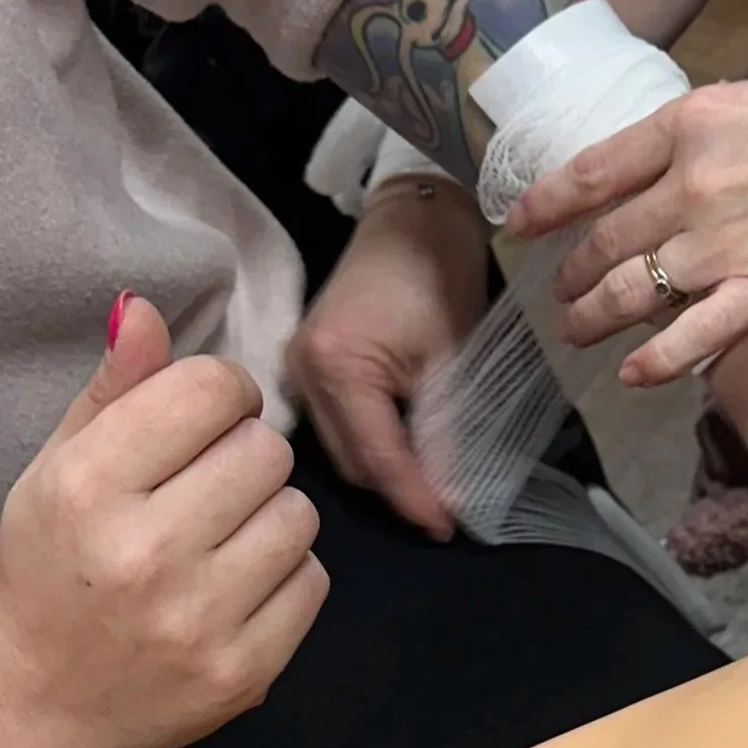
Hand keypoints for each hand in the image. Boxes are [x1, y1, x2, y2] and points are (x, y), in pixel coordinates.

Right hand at [0, 296, 328, 747]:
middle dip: (243, 458)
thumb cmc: (50, 565)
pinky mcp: (242, 675)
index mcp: (90, 487)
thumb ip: (114, 387)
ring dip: (269, 517)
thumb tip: (144, 306)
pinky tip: (233, 590)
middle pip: (266, 449)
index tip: (201, 422)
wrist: (29, 704)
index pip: (212, 389)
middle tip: (203, 491)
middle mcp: (145, 553)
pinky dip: (285, 578)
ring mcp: (198, 621)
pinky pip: (314, 581)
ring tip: (218, 541)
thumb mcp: (60, 466)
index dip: (220, 394)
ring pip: (301, 513)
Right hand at [286, 182, 491, 539]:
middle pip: (348, 460)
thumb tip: (452, 500)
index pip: (375, 457)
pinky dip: (367, 442)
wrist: (413, 218)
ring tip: (428, 490)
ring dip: (380, 470)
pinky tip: (400, 453)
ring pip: (338, 447)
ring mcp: (294, 368)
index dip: (413, 498)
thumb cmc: (439, 275)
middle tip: (445, 514)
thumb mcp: (452, 357)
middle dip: (396, 490)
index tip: (449, 529)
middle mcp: (300, 374)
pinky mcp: (303, 364)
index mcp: (334, 366)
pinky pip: (333, 423)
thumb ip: (446, 431)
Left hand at [509, 60, 747, 383]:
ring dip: (595, 317)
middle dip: (575, 272)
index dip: (547, 203)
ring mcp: (726, 244)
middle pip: (608, 239)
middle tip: (561, 290)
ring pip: (633, 292)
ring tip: (576, 332)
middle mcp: (693, 185)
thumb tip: (690, 155)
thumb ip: (717, 133)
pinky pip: (692, 339)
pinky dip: (655, 362)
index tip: (521, 222)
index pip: (593, 170)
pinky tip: (634, 374)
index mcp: (691, 125)